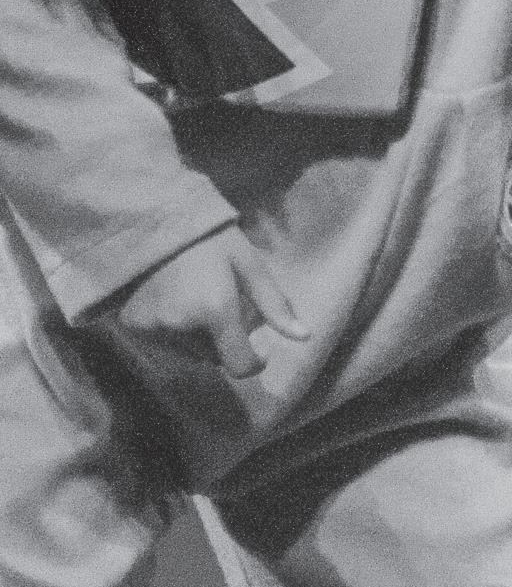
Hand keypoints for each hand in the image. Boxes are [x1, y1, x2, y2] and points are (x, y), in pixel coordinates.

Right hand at [106, 224, 307, 379]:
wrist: (150, 220)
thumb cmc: (208, 237)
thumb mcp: (248, 263)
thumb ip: (274, 303)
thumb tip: (305, 336)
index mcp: (215, 311)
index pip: (239, 365)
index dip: (254, 362)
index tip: (259, 349)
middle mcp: (181, 328)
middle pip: (214, 357)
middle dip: (224, 341)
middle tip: (224, 308)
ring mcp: (152, 330)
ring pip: (188, 353)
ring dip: (198, 339)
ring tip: (197, 301)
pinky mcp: (131, 327)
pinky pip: (162, 343)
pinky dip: (172, 333)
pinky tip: (173, 302)